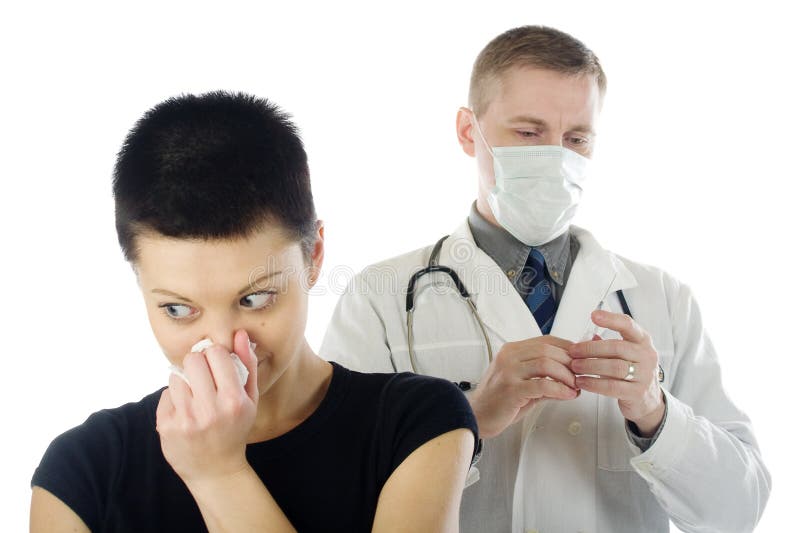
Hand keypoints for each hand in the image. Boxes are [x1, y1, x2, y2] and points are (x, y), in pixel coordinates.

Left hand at [156, 329, 258, 484]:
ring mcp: (186, 420)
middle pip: (192, 360)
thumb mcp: (250, 399)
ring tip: (195, 397)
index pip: (216, 353)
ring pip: (176, 375)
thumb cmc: (235, 428)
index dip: (216, 356)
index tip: (217, 366)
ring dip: (185, 381)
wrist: (215, 470)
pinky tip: (185, 412)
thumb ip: (247, 364)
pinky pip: (166, 393)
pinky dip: (174, 398)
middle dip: (197, 364)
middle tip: (203, 377)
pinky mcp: (166, 426)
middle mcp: (209, 410)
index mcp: (233, 400)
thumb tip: (239, 334)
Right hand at [469, 335, 578, 438]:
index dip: (567, 348)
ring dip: (566, 375)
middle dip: (570, 363)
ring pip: (546, 363)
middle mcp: (509, 357)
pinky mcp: (511, 389)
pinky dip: (559, 389)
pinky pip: (542, 384)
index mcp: (511, 351)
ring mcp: (508, 372)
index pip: (546, 340)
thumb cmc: (499, 401)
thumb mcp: (522, 382)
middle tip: (580, 375)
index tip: (580, 359)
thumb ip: (545, 377)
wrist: (476, 417)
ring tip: (575, 386)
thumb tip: (572, 376)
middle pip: (548, 349)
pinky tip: (567, 395)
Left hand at [569, 310, 664, 436]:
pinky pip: (612, 386)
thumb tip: (587, 336)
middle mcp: (646, 355)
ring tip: (574, 366)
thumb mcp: (624, 353)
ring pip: (614, 367)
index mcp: (642, 340)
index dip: (611, 319)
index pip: (628, 325)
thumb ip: (607, 344)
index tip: (594, 315)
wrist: (648, 398)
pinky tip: (581, 381)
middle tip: (573, 351)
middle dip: (591, 349)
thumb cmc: (632, 371)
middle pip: (617, 347)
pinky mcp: (637, 392)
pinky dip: (593, 383)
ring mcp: (644, 375)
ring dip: (590, 366)